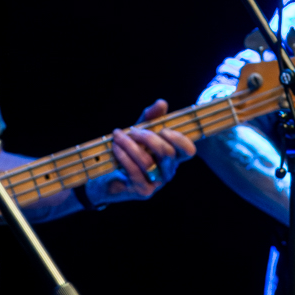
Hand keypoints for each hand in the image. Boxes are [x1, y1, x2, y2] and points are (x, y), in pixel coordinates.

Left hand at [84, 100, 198, 204]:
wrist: (106, 180)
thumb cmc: (127, 154)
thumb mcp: (138, 133)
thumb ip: (150, 119)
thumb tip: (162, 103)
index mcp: (172, 157)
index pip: (189, 151)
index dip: (179, 139)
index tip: (162, 129)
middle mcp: (168, 171)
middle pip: (167, 152)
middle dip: (148, 137)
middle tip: (132, 130)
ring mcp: (157, 183)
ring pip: (148, 161)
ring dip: (130, 144)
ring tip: (118, 136)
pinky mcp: (143, 191)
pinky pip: (134, 170)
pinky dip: (123, 155)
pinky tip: (115, 147)